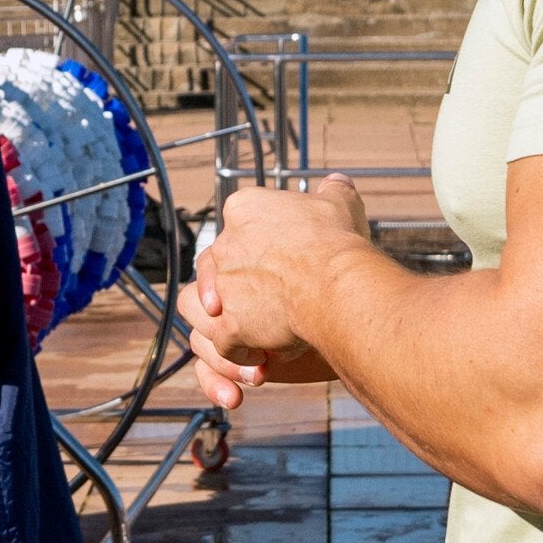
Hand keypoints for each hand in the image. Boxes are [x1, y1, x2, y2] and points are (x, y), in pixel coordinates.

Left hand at [179, 177, 367, 407]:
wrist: (336, 284)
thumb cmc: (338, 243)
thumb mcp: (340, 204)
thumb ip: (332, 192)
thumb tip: (337, 181)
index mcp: (244, 208)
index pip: (237, 225)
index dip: (256, 248)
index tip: (279, 263)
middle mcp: (223, 243)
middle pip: (215, 268)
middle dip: (240, 290)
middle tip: (271, 305)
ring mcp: (220, 286)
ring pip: (202, 308)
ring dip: (226, 323)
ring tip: (256, 336)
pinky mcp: (226, 325)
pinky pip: (222, 346)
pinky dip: (239, 356)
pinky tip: (264, 360)